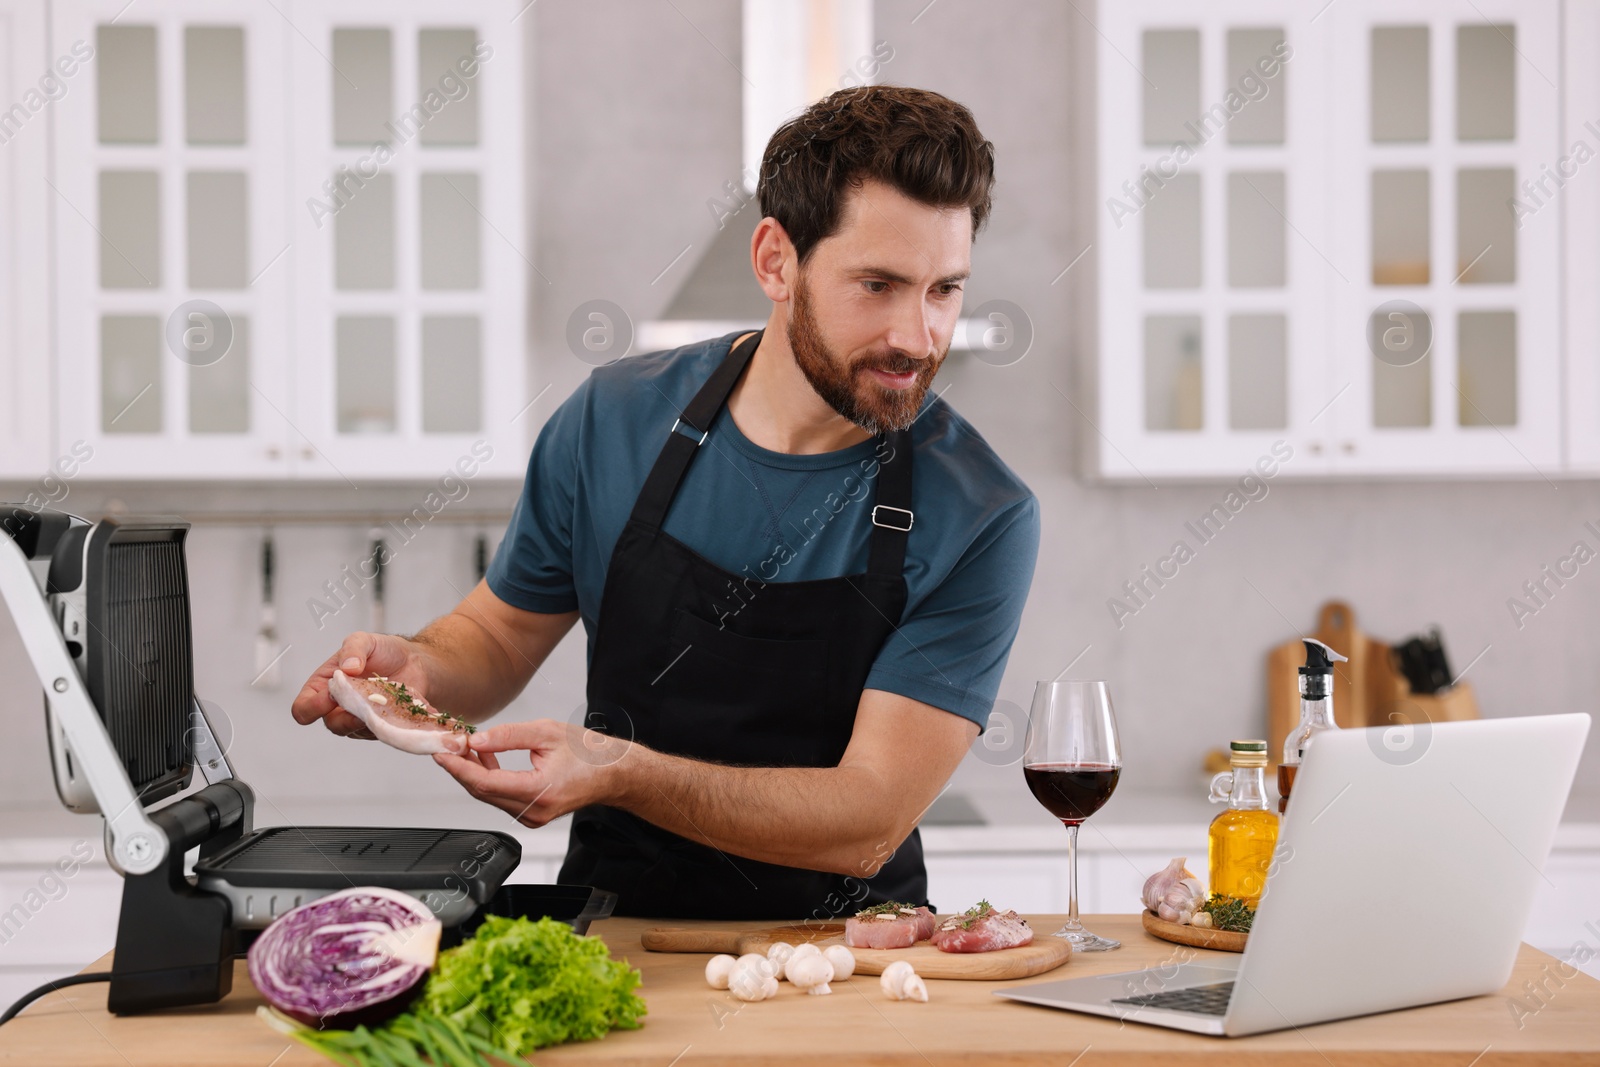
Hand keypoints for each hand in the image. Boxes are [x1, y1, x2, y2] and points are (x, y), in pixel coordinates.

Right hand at [291, 632, 428, 739]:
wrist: (415, 661)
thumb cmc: (384, 651)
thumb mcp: (364, 640)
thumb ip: (353, 648)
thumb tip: (348, 667)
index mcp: (324, 686)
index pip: (304, 707)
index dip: (311, 708)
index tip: (329, 697)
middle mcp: (337, 707)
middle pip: (332, 724)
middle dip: (345, 717)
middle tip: (362, 702)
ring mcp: (359, 719)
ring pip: (357, 731)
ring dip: (368, 718)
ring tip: (382, 701)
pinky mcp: (380, 726)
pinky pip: (378, 731)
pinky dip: (385, 721)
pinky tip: (395, 706)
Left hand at [432, 719, 632, 827]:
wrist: (613, 773)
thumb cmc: (589, 753)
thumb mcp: (547, 732)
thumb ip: (508, 736)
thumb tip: (476, 740)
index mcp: (540, 791)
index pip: (485, 783)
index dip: (459, 767)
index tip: (442, 751)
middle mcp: (534, 811)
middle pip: (482, 792)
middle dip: (461, 768)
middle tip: (448, 744)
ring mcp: (532, 817)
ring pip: (489, 796)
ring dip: (473, 773)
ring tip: (465, 747)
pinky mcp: (532, 815)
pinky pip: (500, 798)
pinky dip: (488, 779)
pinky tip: (485, 759)